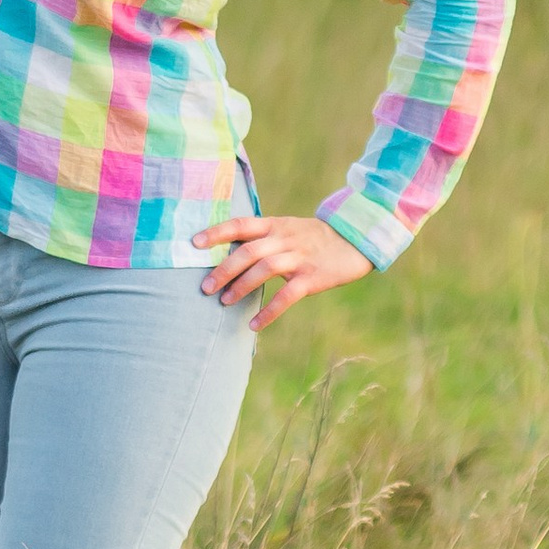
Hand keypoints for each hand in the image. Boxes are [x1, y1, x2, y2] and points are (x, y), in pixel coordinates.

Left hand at [191, 208, 372, 329]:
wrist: (355, 239)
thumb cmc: (313, 237)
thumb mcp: (287, 228)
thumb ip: (262, 237)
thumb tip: (228, 252)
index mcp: (274, 225)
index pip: (240, 224)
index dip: (216, 232)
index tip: (194, 243)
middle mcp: (284, 239)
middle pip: (247, 252)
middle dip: (223, 269)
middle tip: (204, 287)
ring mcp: (299, 258)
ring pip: (264, 270)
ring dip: (241, 287)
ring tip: (224, 302)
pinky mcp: (313, 278)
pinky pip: (287, 296)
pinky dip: (269, 311)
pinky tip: (254, 324)